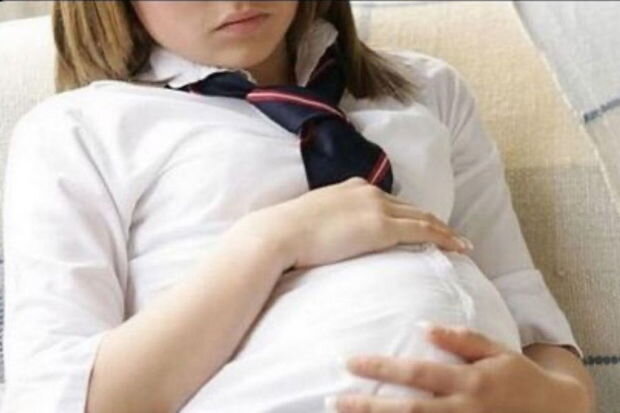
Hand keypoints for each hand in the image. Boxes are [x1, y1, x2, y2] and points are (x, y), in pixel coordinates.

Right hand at [235, 177, 471, 269]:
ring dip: (444, 229)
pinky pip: (423, 231)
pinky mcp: (381, 227)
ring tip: (460, 243)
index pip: (389, 200)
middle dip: (432, 220)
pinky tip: (458, 247)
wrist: (279, 233)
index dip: (408, 213)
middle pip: (410, 207)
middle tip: (450, 234)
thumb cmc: (286, 232)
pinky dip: (444, 237)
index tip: (420, 223)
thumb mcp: (310, 220)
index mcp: (352, 188)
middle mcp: (368, 192)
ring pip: (422, 217)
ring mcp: (377, 207)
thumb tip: (325, 238)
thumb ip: (326, 223)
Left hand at [329, 324, 590, 412]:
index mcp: (468, 382)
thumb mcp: (496, 351)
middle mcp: (462, 410)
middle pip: (407, 410)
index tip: (348, 362)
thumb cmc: (519, 378)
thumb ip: (461, 339)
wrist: (556, 412)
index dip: (380, 369)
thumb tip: (423, 326)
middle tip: (333, 400)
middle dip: (367, 406)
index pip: (416, 374)